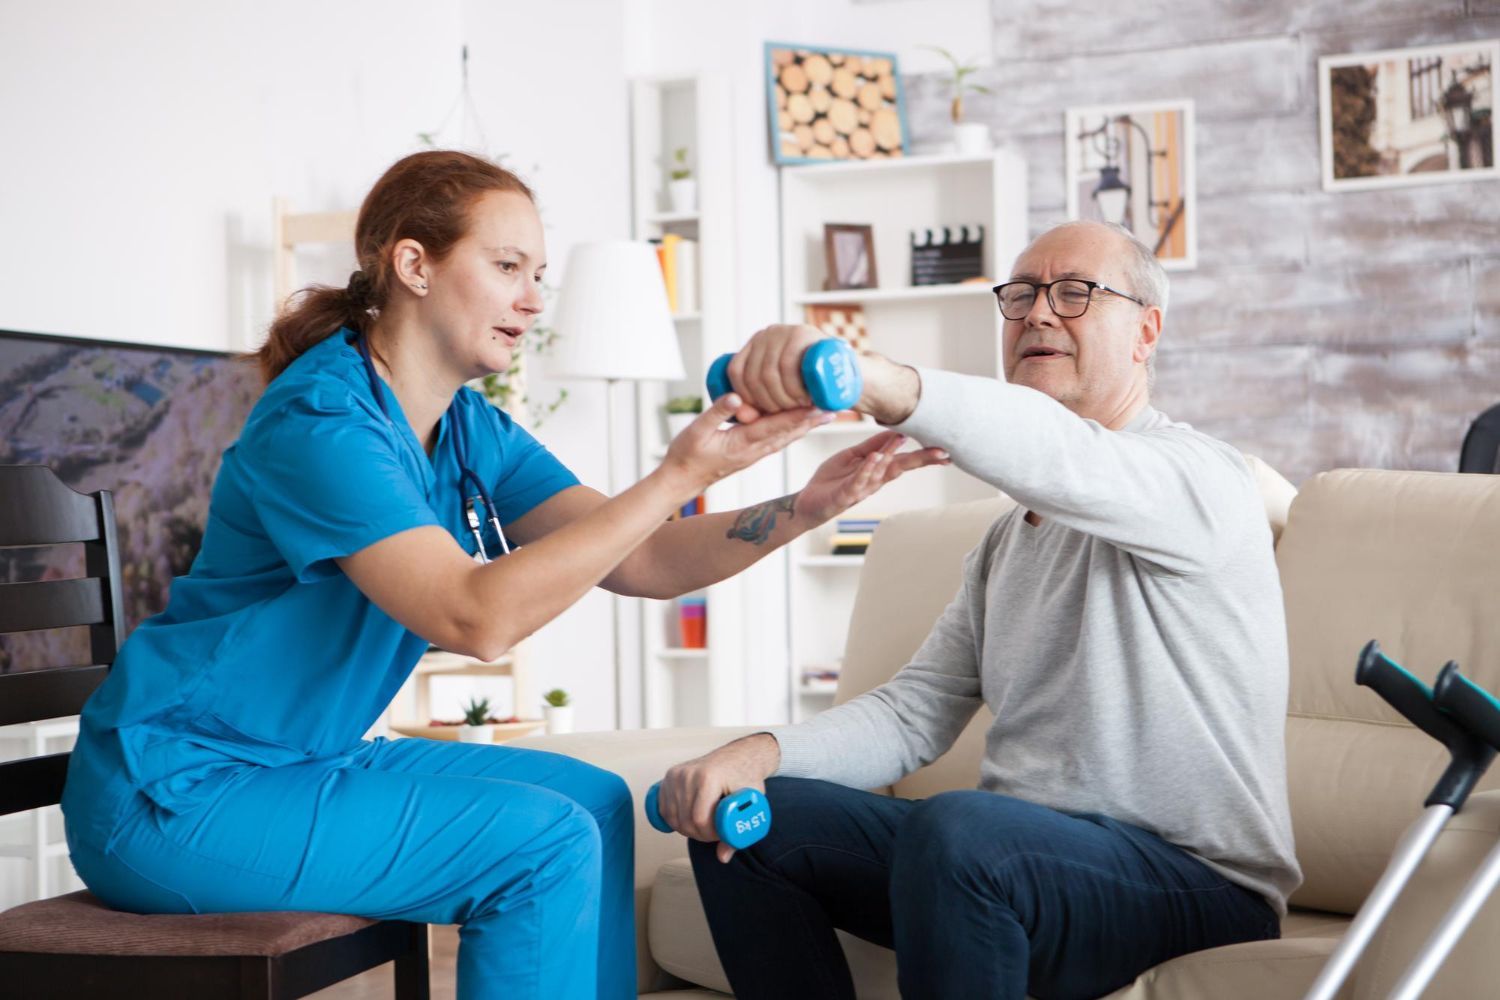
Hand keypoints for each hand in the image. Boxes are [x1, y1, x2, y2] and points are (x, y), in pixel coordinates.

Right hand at [658, 733, 779, 863]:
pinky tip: (689, 818)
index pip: (699, 819)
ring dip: (687, 828)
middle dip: (699, 834)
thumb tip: (723, 857)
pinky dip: (674, 820)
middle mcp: (689, 773)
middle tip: (714, 832)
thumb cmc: (745, 778)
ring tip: (705, 824)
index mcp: (708, 778)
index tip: (720, 834)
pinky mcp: (669, 775)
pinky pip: (664, 808)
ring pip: (673, 817)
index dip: (709, 834)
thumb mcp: (749, 803)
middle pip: (685, 821)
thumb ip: (737, 832)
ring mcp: (676, 774)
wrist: (739, 756)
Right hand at [659, 392, 831, 498]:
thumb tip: (738, 397)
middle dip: (811, 420)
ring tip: (825, 414)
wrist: (682, 480)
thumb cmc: (686, 455)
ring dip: (806, 425)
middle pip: (789, 432)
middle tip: (835, 407)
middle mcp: (754, 450)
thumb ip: (717, 412)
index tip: (818, 405)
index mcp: (743, 443)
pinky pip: (777, 440)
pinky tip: (802, 424)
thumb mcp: (696, 431)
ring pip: (786, 437)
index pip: (777, 426)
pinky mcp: (751, 453)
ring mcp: (754, 453)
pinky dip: (793, 430)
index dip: (799, 415)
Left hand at [726, 325, 920, 425]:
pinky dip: (793, 387)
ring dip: (781, 398)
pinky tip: (803, 398)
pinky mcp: (805, 334)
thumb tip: (740, 415)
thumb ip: (760, 398)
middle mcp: (768, 333)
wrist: (849, 374)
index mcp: (756, 344)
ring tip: (796, 407)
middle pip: (752, 374)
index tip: (755, 415)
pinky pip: (787, 364)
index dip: (742, 397)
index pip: (736, 371)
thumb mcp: (781, 390)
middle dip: (766, 403)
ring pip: (769, 372)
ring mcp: (786, 330)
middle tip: (785, 414)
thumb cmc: (812, 388)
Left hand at [794, 431, 949, 524]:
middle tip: (942, 453)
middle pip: (900, 468)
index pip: (905, 460)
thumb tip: (895, 432)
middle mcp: (874, 481)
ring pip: (880, 472)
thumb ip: (873, 445)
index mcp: (878, 471)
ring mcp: (860, 489)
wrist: (808, 502)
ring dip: (891, 456)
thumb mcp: (853, 456)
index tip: (946, 449)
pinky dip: (867, 469)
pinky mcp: (845, 495)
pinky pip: (858, 481)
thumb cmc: (832, 479)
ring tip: (902, 440)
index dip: (925, 455)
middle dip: (921, 460)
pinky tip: (875, 457)